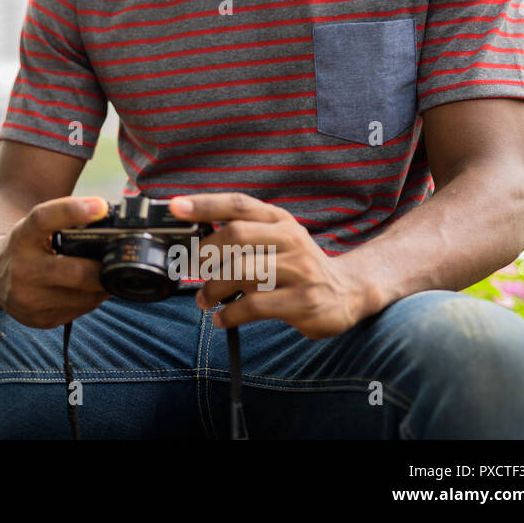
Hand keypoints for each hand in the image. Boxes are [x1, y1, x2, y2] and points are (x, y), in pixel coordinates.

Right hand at [0, 196, 112, 328]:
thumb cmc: (25, 244)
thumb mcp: (35, 227)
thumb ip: (65, 223)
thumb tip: (108, 220)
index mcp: (21, 237)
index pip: (43, 219)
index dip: (72, 211)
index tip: (101, 206)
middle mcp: (20, 269)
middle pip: (76, 272)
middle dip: (104, 269)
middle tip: (119, 261)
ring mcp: (27, 298)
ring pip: (83, 297)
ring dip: (102, 287)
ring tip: (107, 275)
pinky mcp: (36, 319)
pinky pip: (77, 312)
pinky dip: (90, 300)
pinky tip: (89, 290)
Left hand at [170, 192, 369, 338]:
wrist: (348, 291)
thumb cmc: (298, 264)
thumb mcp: (277, 239)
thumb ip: (243, 234)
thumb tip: (193, 238)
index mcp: (279, 220)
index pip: (237, 204)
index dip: (204, 204)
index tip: (174, 206)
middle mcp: (291, 239)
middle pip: (234, 235)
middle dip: (204, 254)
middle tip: (192, 270)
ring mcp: (300, 271)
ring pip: (240, 272)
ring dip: (212, 289)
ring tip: (204, 299)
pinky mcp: (303, 302)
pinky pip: (253, 306)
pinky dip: (229, 314)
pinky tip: (222, 318)